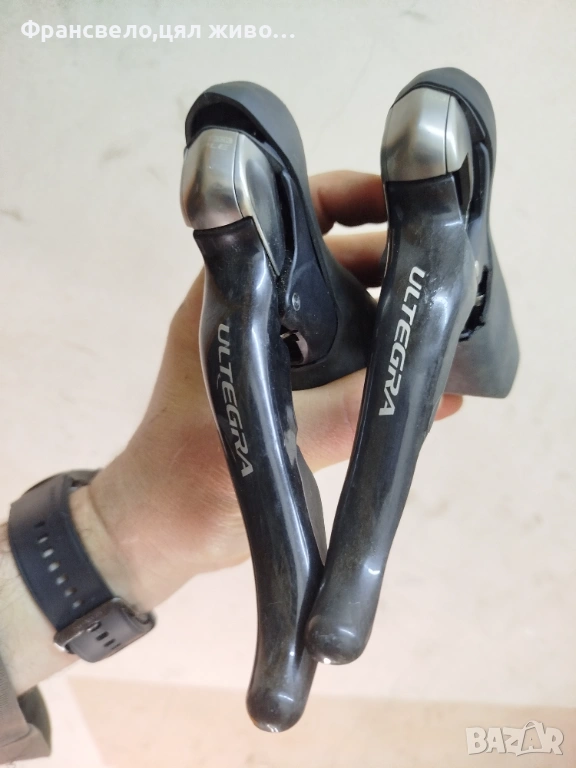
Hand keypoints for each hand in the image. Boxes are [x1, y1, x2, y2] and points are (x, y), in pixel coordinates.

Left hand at [76, 170, 461, 611]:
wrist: (160, 534)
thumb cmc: (185, 478)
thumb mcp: (263, 441)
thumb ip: (343, 417)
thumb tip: (435, 394)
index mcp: (231, 298)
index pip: (292, 221)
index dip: (347, 200)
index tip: (404, 205)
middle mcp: (260, 315)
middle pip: (334, 264)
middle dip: (391, 261)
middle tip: (452, 273)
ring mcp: (282, 355)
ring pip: (349, 314)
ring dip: (395, 316)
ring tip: (455, 320)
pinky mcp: (299, 393)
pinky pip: (351, 362)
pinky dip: (386, 363)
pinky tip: (432, 377)